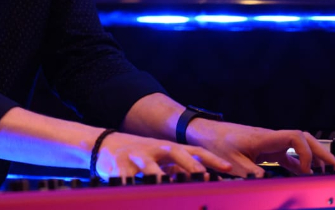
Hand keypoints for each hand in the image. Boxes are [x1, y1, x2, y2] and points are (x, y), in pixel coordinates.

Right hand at [95, 131, 232, 179]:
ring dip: (159, 174)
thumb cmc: (140, 156)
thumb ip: (180, 168)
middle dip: (189, 163)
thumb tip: (207, 178)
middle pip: (174, 151)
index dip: (211, 158)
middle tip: (202, 174)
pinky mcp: (119, 164)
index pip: (194, 150)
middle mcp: (154, 149)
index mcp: (167, 148)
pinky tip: (133, 189)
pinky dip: (130, 184)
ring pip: (149, 165)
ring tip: (165, 183)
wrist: (106, 144)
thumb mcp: (162, 159)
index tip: (228, 168)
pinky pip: (125, 176)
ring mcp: (136, 155)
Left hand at [187, 119, 334, 177]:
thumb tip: (267, 180)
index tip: (306, 170)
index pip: (295, 137)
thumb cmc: (215, 141)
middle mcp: (270, 137)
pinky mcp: (266, 148)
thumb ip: (250, 171)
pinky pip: (288, 154)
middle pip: (304, 139)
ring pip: (298, 147)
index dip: (305, 153)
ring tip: (329, 171)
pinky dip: (300, 163)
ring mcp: (269, 142)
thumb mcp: (231, 160)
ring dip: (313, 158)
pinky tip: (306, 173)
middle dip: (322, 153)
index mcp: (264, 137)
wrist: (204, 132)